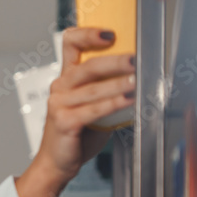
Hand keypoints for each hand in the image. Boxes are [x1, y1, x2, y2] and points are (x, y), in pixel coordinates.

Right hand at [31, 27, 136, 187]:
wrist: (57, 162)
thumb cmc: (77, 133)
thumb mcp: (92, 105)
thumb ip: (108, 90)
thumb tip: (140, 77)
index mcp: (66, 78)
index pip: (70, 44)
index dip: (88, 34)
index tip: (109, 33)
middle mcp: (60, 87)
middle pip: (87, 66)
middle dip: (115, 61)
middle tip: (136, 59)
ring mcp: (59, 104)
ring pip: (93, 88)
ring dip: (119, 83)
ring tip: (138, 80)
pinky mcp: (64, 121)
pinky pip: (93, 109)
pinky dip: (113, 104)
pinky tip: (129, 100)